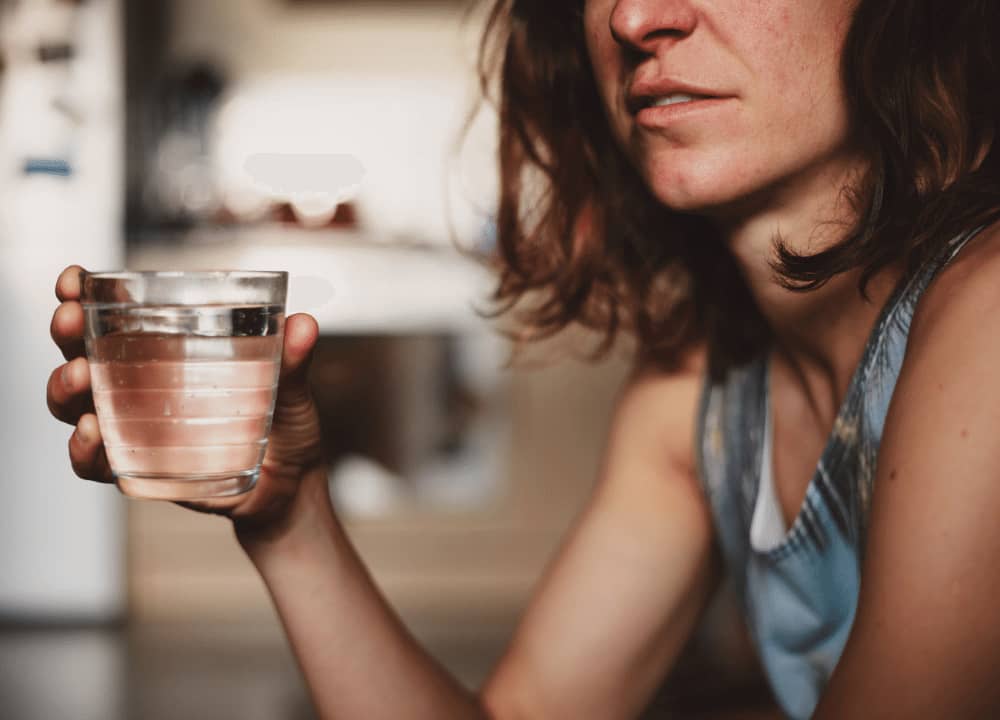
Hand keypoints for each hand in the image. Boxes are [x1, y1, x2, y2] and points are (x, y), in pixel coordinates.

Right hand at [47, 265, 327, 538]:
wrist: (290, 489)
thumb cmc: (284, 427)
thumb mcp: (290, 389)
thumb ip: (293, 360)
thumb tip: (303, 323)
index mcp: (168, 353)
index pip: (113, 317)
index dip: (82, 296)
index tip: (73, 279)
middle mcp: (140, 386)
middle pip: (82, 353)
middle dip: (68, 334)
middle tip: (71, 320)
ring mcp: (135, 428)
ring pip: (76, 405)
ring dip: (65, 388)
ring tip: (79, 377)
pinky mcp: (140, 469)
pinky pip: (96, 463)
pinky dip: (84, 450)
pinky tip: (91, 434)